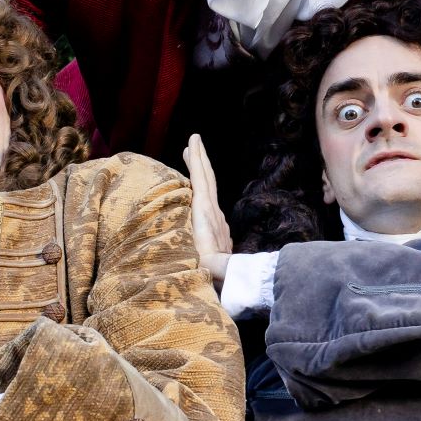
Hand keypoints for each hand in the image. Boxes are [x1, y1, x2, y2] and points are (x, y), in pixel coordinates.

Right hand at [184, 134, 231, 288]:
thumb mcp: (200, 254)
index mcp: (206, 212)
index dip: (196, 158)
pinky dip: (202, 191)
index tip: (194, 140)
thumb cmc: (208, 268)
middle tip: (194, 141)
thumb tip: (197, 235)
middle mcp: (214, 212)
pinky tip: (198, 195)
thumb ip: (199, 242)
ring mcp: (218, 221)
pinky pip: (209, 203)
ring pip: (209, 190)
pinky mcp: (219, 231)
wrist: (227, 281)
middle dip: (200, 158)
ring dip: (201, 173)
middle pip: (207, 178)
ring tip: (193, 162)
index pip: (201, 179)